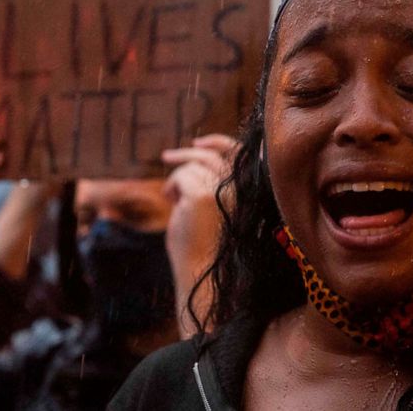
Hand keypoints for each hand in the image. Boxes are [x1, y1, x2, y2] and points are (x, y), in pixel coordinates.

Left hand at [161, 134, 237, 268]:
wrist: (202, 270)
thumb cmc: (202, 244)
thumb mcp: (210, 207)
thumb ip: (209, 183)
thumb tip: (194, 156)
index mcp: (246, 190)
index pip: (236, 154)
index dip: (217, 142)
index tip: (198, 142)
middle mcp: (238, 188)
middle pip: (209, 156)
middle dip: (187, 153)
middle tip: (166, 157)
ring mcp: (222, 190)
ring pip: (192, 166)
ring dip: (178, 180)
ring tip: (173, 199)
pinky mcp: (202, 196)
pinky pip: (181, 176)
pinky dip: (172, 187)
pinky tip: (171, 202)